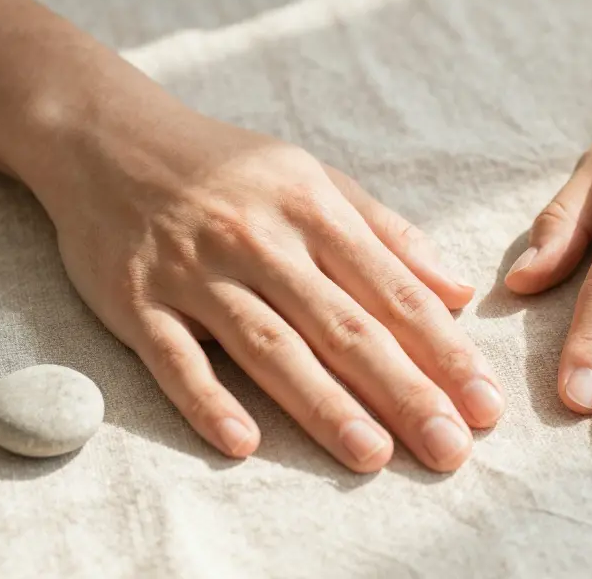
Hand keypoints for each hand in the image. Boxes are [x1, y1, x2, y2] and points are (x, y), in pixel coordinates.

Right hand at [27, 104, 502, 471]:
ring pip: (268, 344)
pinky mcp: (136, 299)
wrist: (108, 137)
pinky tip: (242, 441)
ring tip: (373, 455)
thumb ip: (387, 235)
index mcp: (311, 207)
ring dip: (322, 403)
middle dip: (403, 389)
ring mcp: (194, 270)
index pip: (391, 289)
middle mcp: (258, 239)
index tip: (483, 402)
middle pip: (340, 324)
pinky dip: (206, 399)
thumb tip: (457, 291)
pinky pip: (174, 356)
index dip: (442, 348)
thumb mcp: (313, 178)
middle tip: (450, 447)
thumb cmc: (228, 167)